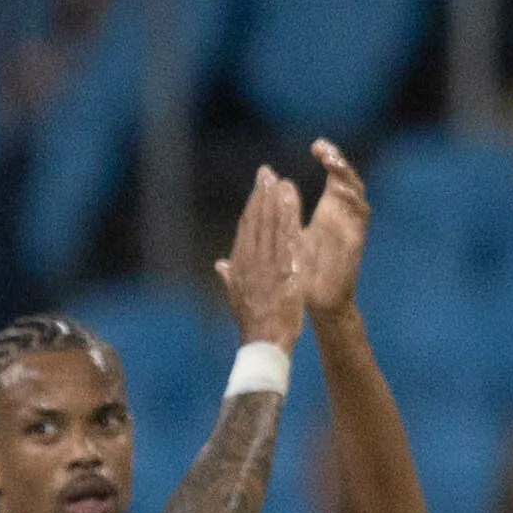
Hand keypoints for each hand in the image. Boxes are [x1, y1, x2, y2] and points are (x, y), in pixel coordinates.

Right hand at [216, 155, 310, 349]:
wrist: (264, 339)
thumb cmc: (253, 322)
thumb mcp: (236, 298)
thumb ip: (229, 277)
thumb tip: (220, 264)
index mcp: (239, 265)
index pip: (245, 230)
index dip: (251, 208)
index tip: (257, 191)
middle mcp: (250, 259)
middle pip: (256, 221)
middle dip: (261, 195)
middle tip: (266, 173)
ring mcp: (267, 261)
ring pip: (270, 223)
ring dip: (275, 199)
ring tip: (280, 179)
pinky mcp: (284, 264)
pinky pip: (287, 233)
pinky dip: (288, 213)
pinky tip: (292, 197)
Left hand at [292, 139, 368, 320]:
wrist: (312, 304)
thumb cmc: (299, 275)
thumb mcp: (286, 242)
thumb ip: (277, 222)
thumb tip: (258, 207)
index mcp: (326, 214)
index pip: (331, 179)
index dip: (328, 161)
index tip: (317, 144)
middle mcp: (341, 217)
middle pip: (345, 181)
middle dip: (337, 162)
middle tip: (323, 146)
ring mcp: (350, 228)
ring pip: (355, 194)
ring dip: (346, 177)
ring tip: (334, 161)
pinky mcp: (355, 242)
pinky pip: (360, 217)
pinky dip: (354, 201)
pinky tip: (343, 190)